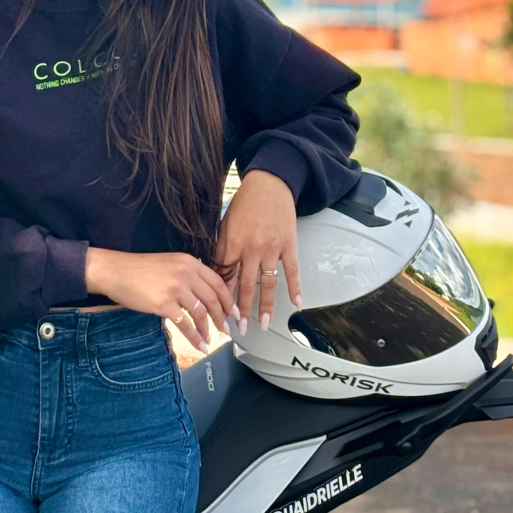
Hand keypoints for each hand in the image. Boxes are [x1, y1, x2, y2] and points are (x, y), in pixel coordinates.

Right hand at [84, 248, 237, 352]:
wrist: (116, 271)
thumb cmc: (140, 269)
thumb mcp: (169, 263)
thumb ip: (188, 274)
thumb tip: (204, 294)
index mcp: (189, 262)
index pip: (217, 281)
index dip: (229, 299)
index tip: (235, 312)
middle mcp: (186, 273)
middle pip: (213, 298)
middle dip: (223, 316)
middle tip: (227, 329)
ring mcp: (175, 289)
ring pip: (201, 312)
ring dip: (209, 329)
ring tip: (211, 339)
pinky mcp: (164, 304)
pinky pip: (186, 325)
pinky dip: (195, 337)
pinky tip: (200, 345)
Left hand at [215, 168, 301, 334]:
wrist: (269, 184)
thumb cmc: (244, 203)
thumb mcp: (226, 223)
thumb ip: (222, 247)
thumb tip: (216, 270)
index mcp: (233, 242)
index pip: (226, 275)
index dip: (223, 296)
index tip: (220, 312)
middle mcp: (252, 248)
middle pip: (246, 285)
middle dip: (242, 309)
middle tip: (239, 329)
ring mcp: (272, 248)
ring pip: (268, 283)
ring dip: (266, 305)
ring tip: (264, 324)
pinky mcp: (288, 244)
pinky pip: (292, 270)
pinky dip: (295, 287)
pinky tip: (296, 303)